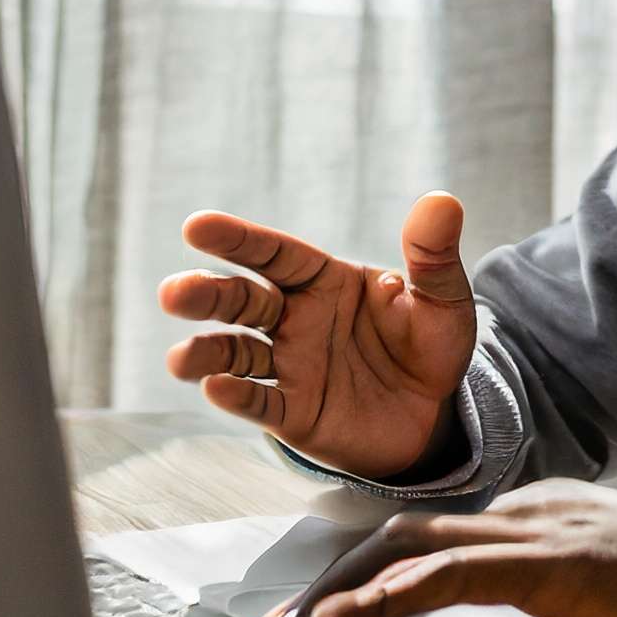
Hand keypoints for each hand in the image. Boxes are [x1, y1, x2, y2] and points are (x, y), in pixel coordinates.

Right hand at [158, 193, 478, 480]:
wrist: (437, 415)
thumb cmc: (431, 346)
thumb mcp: (441, 300)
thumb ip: (433, 256)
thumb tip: (442, 202)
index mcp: (323, 281)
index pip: (274, 254)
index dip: (238, 240)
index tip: (196, 226)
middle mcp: (296, 319)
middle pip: (242, 300)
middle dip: (207, 295)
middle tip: (174, 293)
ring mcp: (291, 367)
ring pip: (236, 355)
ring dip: (206, 354)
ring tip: (179, 359)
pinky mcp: (296, 414)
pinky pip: (262, 404)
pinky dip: (239, 397)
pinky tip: (217, 389)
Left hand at [252, 480, 616, 616]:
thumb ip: (585, 604)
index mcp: (548, 516)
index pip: (432, 537)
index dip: (365, 577)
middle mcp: (535, 509)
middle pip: (402, 535)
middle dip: (329, 586)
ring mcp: (546, 530)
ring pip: (410, 549)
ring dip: (338, 598)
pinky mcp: (557, 564)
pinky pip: (450, 576)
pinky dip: (389, 599)